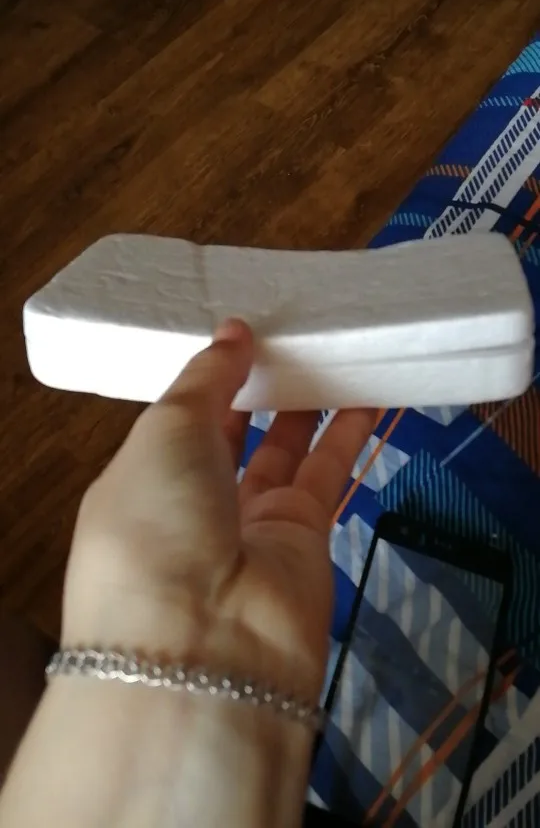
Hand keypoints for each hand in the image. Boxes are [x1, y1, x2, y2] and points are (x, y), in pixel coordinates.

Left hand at [63, 319, 374, 702]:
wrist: (205, 643)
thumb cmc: (158, 519)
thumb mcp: (164, 430)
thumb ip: (205, 378)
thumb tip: (232, 332)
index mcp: (142, 481)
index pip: (178, 422)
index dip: (208, 379)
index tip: (242, 332)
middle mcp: (194, 506)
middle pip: (233, 435)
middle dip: (258, 388)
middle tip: (291, 336)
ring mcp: (250, 526)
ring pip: (285, 450)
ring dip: (308, 404)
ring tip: (333, 350)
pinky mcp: (304, 538)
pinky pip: (327, 472)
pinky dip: (347, 432)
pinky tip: (368, 392)